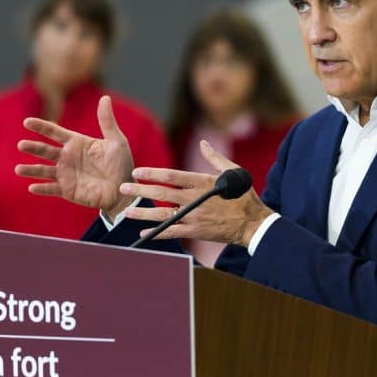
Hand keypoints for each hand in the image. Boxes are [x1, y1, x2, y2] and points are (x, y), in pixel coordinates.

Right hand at [15, 95, 135, 218]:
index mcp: (77, 143)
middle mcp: (67, 157)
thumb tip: (105, 97)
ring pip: (43, 170)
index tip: (27, 122)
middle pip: (45, 150)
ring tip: (18, 169)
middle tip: (21, 145)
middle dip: (32, 148)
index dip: (41, 127)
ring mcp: (66, 174)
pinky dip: (42, 188)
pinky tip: (32, 188)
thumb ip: (107, 122)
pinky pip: (51, 189)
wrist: (124, 189)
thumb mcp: (117, 141)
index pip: (54, 132)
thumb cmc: (122, 164)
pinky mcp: (67, 190)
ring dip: (31, 170)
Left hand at [121, 140, 272, 246]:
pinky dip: (157, 234)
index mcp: (202, 182)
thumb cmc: (244, 195)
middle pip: (162, 194)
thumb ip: (214, 157)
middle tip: (123, 188)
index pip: (172, 176)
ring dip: (143, 213)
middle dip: (140, 191)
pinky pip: (172, 233)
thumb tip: (202, 143)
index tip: (137, 171)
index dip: (152, 173)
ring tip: (126, 212)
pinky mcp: (196, 232)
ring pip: (163, 215)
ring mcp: (194, 217)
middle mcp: (195, 199)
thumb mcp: (232, 170)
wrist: (253, 223)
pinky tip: (143, 233)